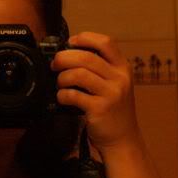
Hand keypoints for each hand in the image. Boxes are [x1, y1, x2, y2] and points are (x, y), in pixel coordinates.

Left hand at [52, 32, 139, 152]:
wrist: (122, 139)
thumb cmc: (112, 108)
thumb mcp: (114, 83)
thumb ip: (99, 68)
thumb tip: (68, 53)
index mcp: (123, 67)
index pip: (106, 42)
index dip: (85, 38)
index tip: (70, 42)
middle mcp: (119, 78)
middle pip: (86, 57)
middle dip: (64, 58)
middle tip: (55, 64)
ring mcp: (111, 94)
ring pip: (78, 74)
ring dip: (62, 78)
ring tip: (60, 83)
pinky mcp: (100, 109)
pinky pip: (74, 95)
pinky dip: (63, 95)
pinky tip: (63, 98)